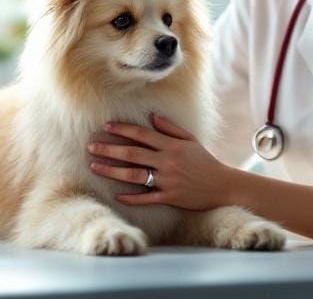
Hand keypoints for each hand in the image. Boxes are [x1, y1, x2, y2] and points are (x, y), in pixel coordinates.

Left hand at [88, 113, 234, 210]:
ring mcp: (168, 180)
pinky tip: (116, 195)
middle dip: (109, 149)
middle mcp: (167, 161)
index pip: (142, 134)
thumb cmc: (204, 161)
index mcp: (171, 145)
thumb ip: (170, 128)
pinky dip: (131, 196)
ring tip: (94, 167)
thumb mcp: (190, 140)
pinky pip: (147, 197)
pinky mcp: (170, 197)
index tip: (106, 126)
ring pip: (134, 175)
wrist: (222, 186)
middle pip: (133, 153)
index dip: (123, 129)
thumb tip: (151, 115)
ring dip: (112, 171)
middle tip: (90, 147)